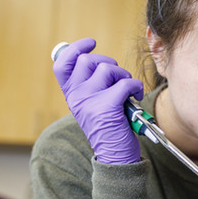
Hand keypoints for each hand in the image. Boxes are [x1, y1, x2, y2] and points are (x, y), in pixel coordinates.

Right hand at [53, 38, 143, 164]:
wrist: (115, 155)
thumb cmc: (109, 126)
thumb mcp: (92, 104)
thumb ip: (89, 84)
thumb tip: (94, 58)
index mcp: (70, 94)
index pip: (62, 63)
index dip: (75, 48)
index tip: (91, 44)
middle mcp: (76, 96)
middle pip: (88, 60)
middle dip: (109, 64)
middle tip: (118, 78)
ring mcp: (90, 101)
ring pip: (107, 69)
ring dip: (123, 75)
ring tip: (127, 90)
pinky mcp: (107, 107)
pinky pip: (125, 83)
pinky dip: (135, 87)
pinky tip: (135, 96)